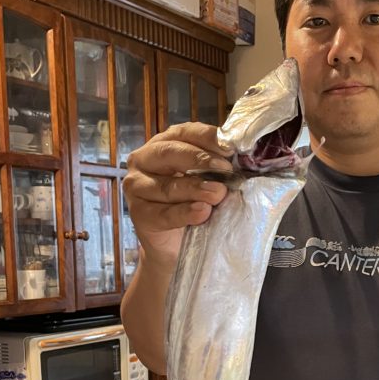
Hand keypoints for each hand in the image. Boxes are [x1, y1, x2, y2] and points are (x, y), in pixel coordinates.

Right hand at [123, 123, 233, 269]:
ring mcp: (136, 187)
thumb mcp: (206, 181)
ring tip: (218, 193)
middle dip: (200, 160)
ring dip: (195, 189)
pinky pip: (163, 213)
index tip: (229, 147)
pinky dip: (184, 213)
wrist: (175, 247)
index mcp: (164, 144)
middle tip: (225, 169)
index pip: (184, 132)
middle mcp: (144, 160)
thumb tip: (242, 161)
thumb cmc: (193, 205)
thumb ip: (216, 168)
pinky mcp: (138, 214)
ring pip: (167, 185)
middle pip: (170, 154)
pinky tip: (202, 212)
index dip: (206, 137)